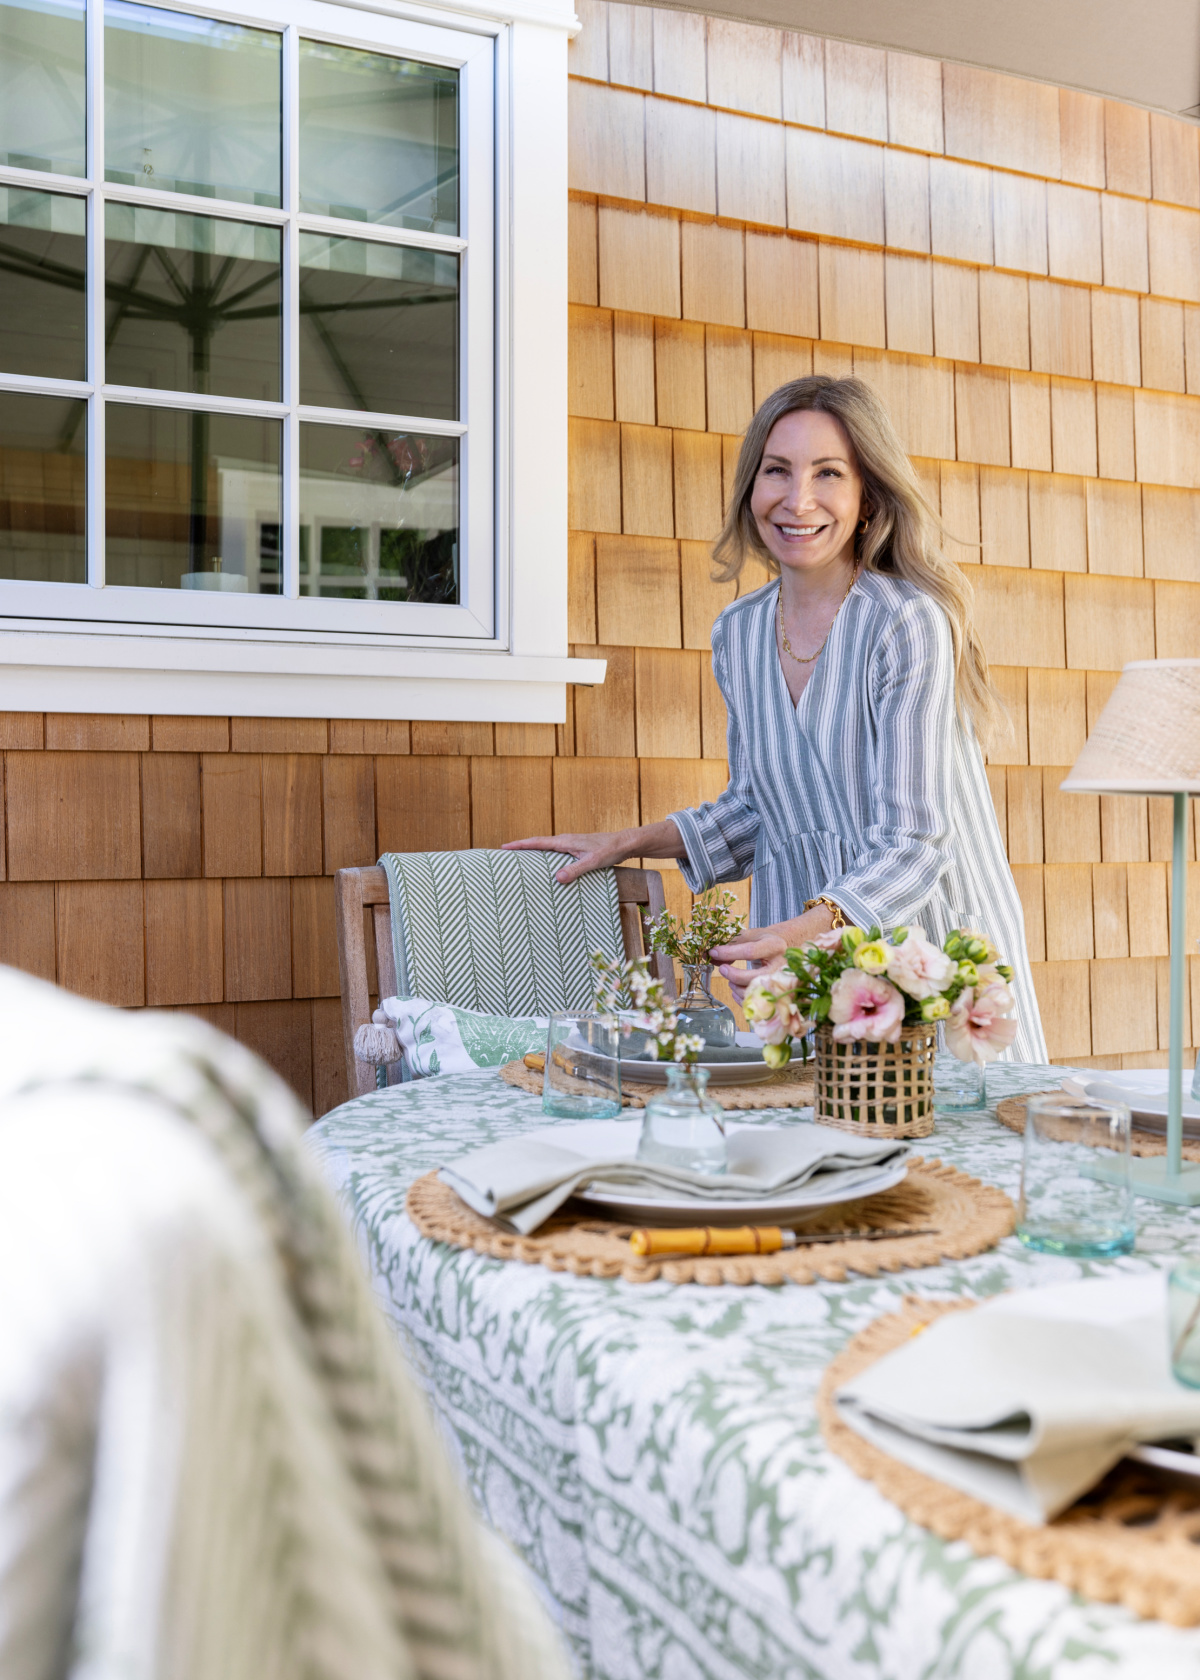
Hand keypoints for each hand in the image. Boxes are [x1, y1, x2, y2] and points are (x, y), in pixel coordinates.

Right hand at [500, 831, 632, 884]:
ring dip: (531, 851)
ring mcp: (569, 844)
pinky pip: (553, 852)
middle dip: (520, 847)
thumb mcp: (593, 862)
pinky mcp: (574, 848)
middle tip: (503, 854)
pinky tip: (543, 865)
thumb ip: (576, 869)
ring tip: (518, 860)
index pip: (537, 842)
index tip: (504, 846)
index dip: (519, 845)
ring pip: (545, 847)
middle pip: (537, 843)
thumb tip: (558, 878)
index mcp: (565, 841)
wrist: (623, 843)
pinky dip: (543, 856)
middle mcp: (564, 840)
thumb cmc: (610, 850)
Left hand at [710, 927, 788, 1002]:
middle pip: (755, 977)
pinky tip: (735, 989)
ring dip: (737, 987)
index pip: (750, 952)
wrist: (782, 948)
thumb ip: (729, 943)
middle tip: (722, 969)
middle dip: (734, 975)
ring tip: (730, 980)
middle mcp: (780, 965)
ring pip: (755, 991)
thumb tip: (708, 955)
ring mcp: (779, 981)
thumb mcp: (749, 935)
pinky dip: (741, 998)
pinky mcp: (775, 992)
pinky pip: (756, 1001)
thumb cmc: (763, 941)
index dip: (729, 953)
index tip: (714, 953)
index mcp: (774, 945)